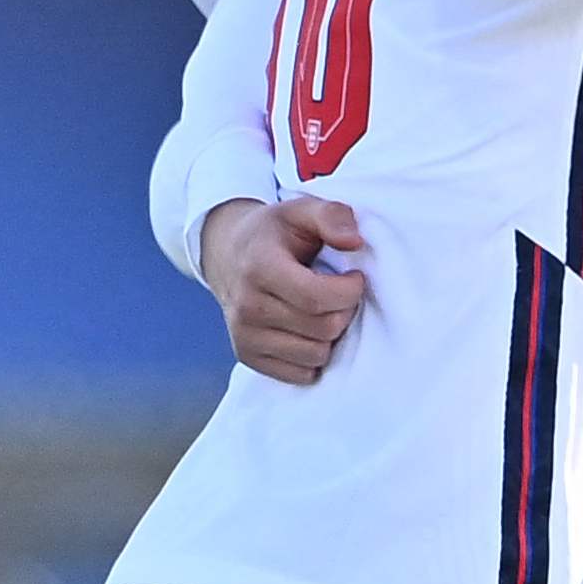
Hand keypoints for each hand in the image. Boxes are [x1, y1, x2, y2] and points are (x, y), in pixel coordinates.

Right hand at [198, 195, 365, 383]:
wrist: (228, 254)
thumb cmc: (274, 233)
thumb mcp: (300, 210)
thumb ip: (332, 215)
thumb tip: (355, 241)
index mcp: (259, 267)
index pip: (317, 298)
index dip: (349, 291)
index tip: (354, 277)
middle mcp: (247, 306)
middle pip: (324, 328)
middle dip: (344, 311)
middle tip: (339, 294)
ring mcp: (244, 335)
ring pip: (316, 355)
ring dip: (331, 335)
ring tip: (321, 310)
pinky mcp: (248, 356)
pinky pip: (301, 374)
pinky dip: (314, 356)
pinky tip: (308, 330)